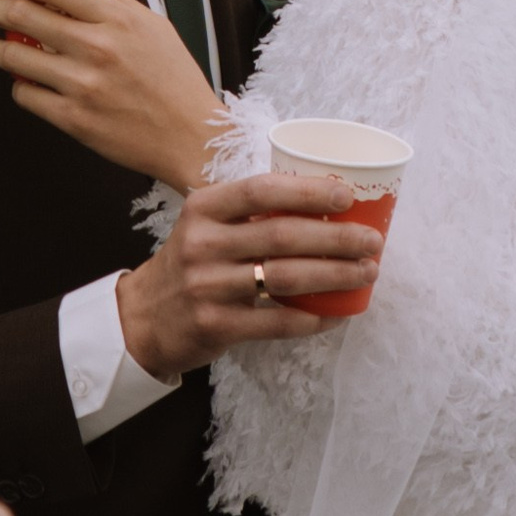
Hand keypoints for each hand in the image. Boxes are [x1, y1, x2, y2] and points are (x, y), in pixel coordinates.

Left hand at [0, 0, 227, 192]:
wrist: (191, 136)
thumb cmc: (175, 81)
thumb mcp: (154, 26)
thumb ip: (117, 3)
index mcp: (117, 20)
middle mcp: (97, 49)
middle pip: (22, 15)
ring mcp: (82, 86)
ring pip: (13, 58)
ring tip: (2, 47)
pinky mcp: (73, 120)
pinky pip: (25, 95)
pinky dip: (20, 85)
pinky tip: (28, 81)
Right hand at [114, 169, 383, 379]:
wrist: (142, 318)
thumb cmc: (189, 264)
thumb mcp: (205, 226)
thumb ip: (249, 214)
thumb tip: (323, 202)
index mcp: (204, 209)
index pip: (261, 191)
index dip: (306, 192)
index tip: (347, 196)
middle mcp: (203, 244)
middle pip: (282, 236)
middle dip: (336, 238)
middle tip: (372, 241)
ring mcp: (208, 286)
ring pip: (285, 278)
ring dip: (334, 275)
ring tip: (366, 272)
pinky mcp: (215, 325)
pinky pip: (276, 322)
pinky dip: (312, 318)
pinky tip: (337, 313)